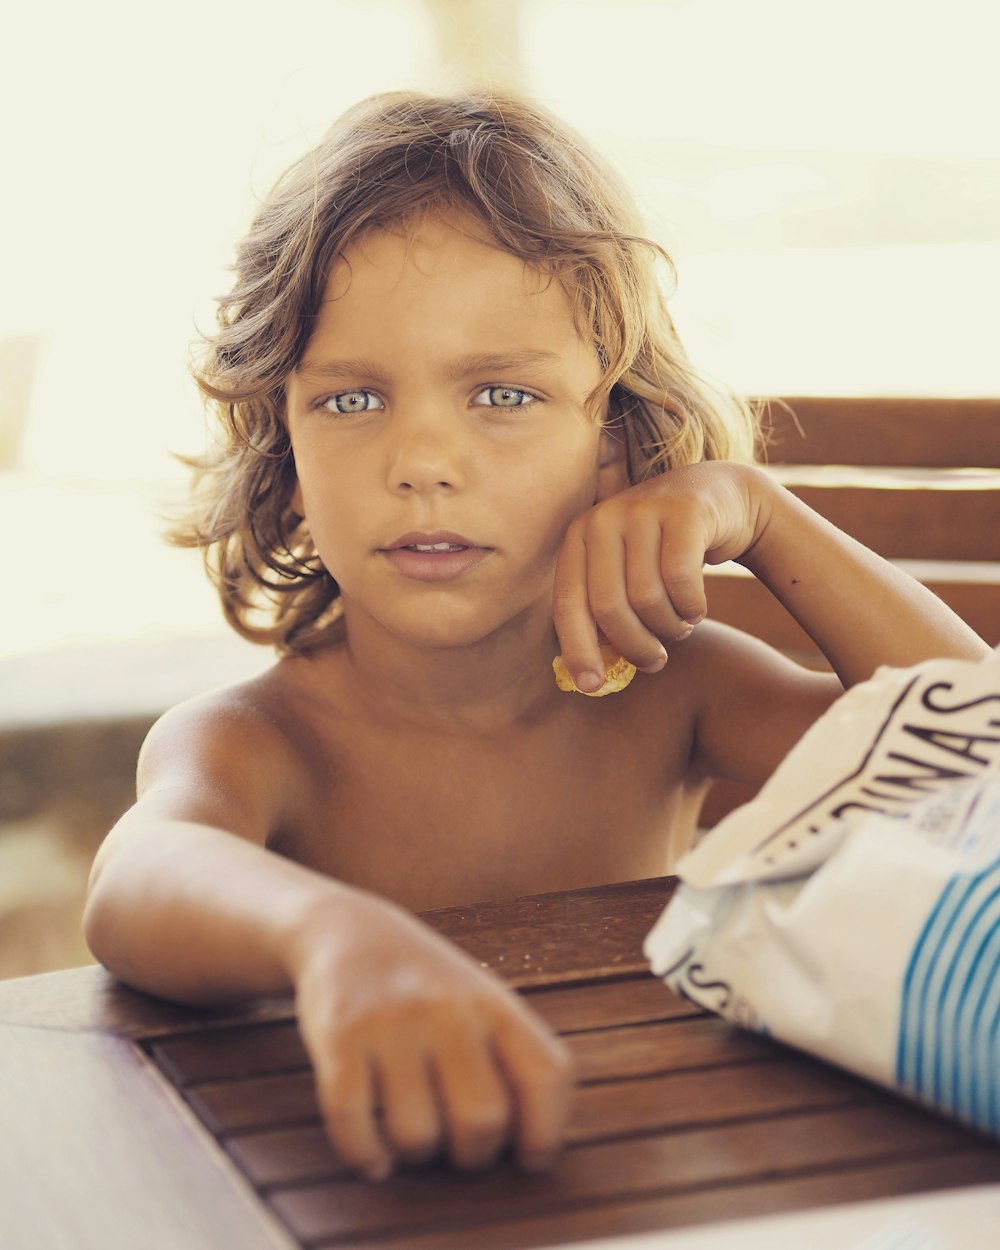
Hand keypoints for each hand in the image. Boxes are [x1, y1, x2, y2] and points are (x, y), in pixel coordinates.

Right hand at [291, 893, 573, 1179]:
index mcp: (493, 1003)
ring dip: (417, 1155)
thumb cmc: (425, 985)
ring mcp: (392, 1021)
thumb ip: (510, 1059)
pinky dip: (364, 1155)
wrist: (348, 928)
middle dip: (473, 1155)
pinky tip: (373, 1156)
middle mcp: (447, 1008)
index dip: (546, 1132)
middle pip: (482, 1120)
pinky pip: (352, 1124)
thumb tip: (531, 1149)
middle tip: (458, 1148)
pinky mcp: (339, 1036)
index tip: (530, 1158)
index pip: (546, 1074)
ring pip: (416, 1134)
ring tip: (414, 1139)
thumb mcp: (479, 1001)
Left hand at [552, 462, 767, 690]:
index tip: (592, 686)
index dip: (578, 649)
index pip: (568, 603)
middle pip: (609, 607)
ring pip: (647, 598)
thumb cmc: (664, 552)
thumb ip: (606, 613)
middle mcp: (603, 518)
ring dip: (668, 627)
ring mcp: (642, 509)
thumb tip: (590, 678)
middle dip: (635, 645)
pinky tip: (696, 609)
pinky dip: (692, 608)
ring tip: (679, 626)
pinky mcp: (683, 511)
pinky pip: (682, 581)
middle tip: (655, 661)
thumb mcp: (627, 573)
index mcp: (578, 536)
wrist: (721, 498)